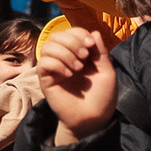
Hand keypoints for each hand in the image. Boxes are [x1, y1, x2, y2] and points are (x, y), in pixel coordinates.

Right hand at [37, 27, 116, 143]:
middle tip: (84, 56)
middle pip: (56, 35)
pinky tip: (69, 75)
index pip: (71, 32)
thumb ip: (100, 52)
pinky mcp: (45, 79)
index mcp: (79, 54)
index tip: (90, 45)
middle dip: (72, 41)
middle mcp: (64, 58)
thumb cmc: (101, 97)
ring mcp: (54, 68)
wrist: (93, 118)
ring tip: (78, 68)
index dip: (79, 33)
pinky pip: (43, 62)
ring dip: (65, 53)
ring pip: (48, 46)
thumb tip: (94, 32)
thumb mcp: (106, 72)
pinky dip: (57, 65)